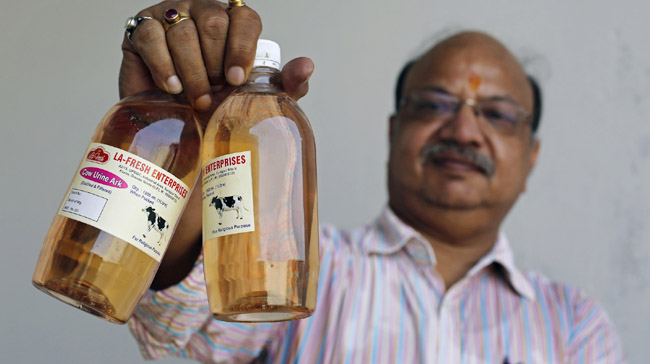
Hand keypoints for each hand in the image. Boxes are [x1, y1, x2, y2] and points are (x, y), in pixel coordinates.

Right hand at [119, 0, 312, 113]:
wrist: (175, 122)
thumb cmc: (216, 104)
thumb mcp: (254, 97)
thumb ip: (284, 83)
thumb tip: (307, 66)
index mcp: (233, 24)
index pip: (244, 18)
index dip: (242, 46)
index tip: (237, 79)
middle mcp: (203, 13)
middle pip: (214, 22)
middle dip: (215, 63)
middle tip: (215, 94)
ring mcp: (171, 17)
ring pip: (183, 31)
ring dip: (192, 71)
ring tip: (196, 98)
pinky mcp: (141, 30)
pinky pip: (150, 36)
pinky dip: (163, 64)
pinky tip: (171, 86)